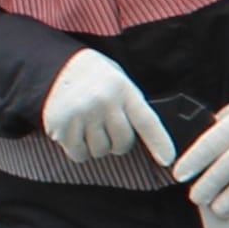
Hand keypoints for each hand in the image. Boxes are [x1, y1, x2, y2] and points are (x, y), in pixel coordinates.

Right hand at [40, 49, 174, 166]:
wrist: (61, 68)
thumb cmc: (100, 82)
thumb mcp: (122, 85)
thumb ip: (134, 110)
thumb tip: (155, 145)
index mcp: (124, 89)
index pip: (146, 120)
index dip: (159, 142)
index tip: (167, 159)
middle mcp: (103, 100)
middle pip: (121, 144)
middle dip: (117, 143)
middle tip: (107, 127)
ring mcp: (81, 112)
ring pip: (100, 152)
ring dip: (97, 146)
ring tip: (89, 126)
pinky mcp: (61, 124)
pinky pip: (79, 154)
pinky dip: (79, 150)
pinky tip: (76, 132)